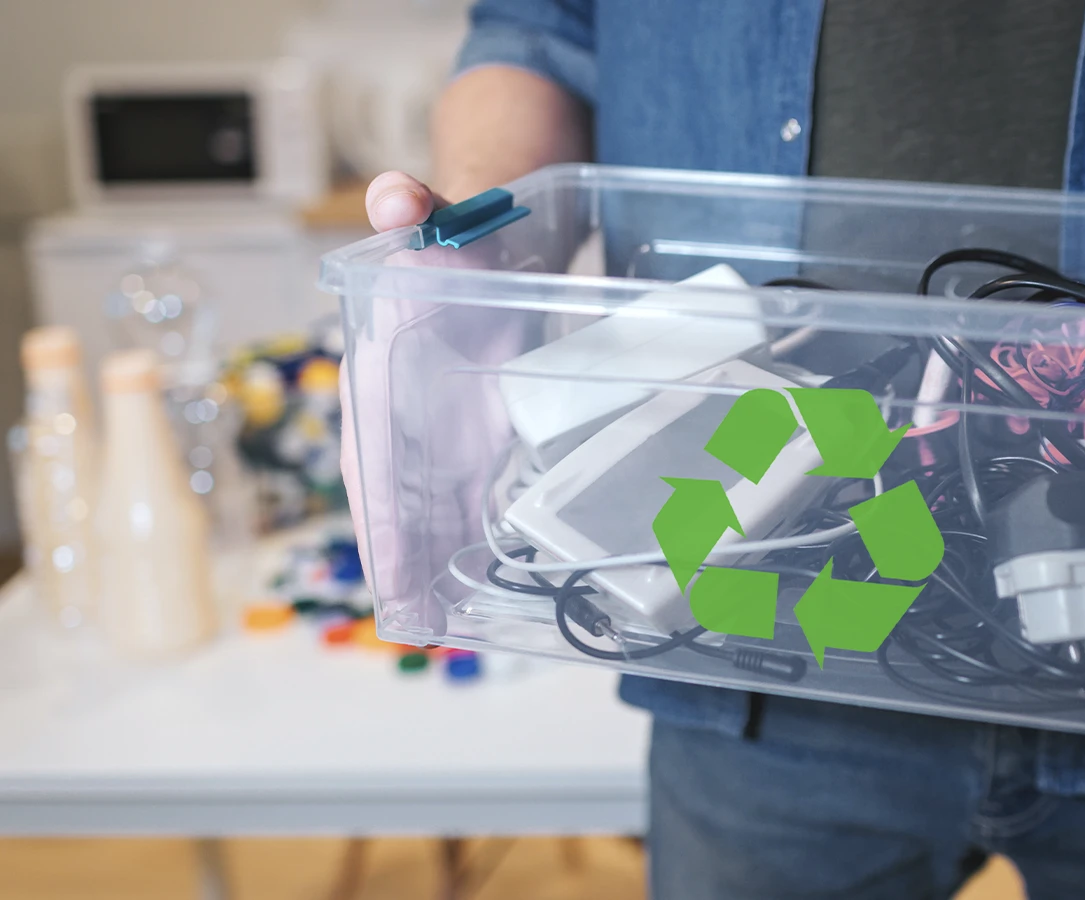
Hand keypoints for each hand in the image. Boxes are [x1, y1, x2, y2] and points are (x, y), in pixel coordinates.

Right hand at [340, 171, 525, 635]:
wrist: (484, 243)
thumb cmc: (455, 238)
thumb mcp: (441, 221)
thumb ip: (417, 211)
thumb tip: (393, 193)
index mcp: (383, 371)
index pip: (374, 454)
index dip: (382, 516)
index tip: (392, 574)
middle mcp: (401, 413)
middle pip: (396, 499)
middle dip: (405, 564)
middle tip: (419, 625)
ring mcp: (436, 432)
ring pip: (428, 508)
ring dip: (435, 564)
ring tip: (447, 626)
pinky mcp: (474, 439)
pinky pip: (465, 497)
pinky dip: (469, 539)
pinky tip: (487, 580)